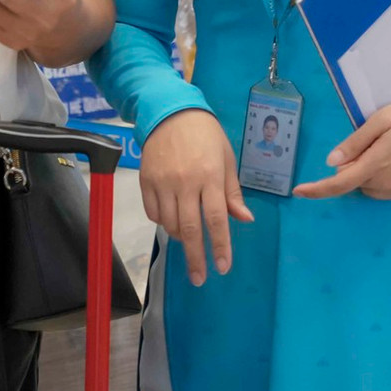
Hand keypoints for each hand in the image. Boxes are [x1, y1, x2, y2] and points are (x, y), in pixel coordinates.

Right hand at [139, 109, 251, 285]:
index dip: (220, 246)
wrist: (170, 112)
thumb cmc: (206, 136)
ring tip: (188, 241)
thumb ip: (232, 192)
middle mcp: (185, 182)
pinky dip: (163, 222)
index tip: (222, 268)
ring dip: (180, 238)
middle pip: (190, 229)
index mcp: (210, 176)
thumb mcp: (226, 159)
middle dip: (196, 258)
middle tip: (200, 278)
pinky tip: (171, 220)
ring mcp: (163, 182)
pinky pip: (153, 212)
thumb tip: (244, 220)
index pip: (217, 219)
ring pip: (170, 224)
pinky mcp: (146, 180)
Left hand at [293, 100, 390, 201]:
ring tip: (384, 146)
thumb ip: (355, 143)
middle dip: (349, 163)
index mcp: (376, 165)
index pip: (340, 183)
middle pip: (350, 180)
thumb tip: (331, 163)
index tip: (298, 191)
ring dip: (362, 169)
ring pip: (363, 184)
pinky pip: (377, 187)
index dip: (317, 189)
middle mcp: (385, 183)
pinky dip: (373, 175)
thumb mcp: (380, 121)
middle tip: (371, 140)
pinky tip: (390, 156)